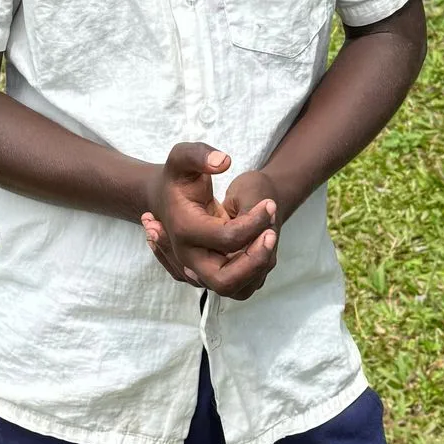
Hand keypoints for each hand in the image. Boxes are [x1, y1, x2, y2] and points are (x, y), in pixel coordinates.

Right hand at [139, 144, 279, 298]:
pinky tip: (260, 240)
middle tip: (271, 234)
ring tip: (267, 234)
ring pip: (236, 289)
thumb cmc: (180, 177)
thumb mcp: (183, 156)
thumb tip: (223, 162)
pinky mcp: (214, 274)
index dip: (254, 221)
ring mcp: (201, 271)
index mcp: (184, 230)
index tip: (268, 203)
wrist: (172, 197)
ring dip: (257, 266)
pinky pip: (240, 286)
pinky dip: (254, 268)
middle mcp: (189, 258)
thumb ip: (197, 154)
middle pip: (225, 281)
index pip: (227, 238)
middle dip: (255, 260)